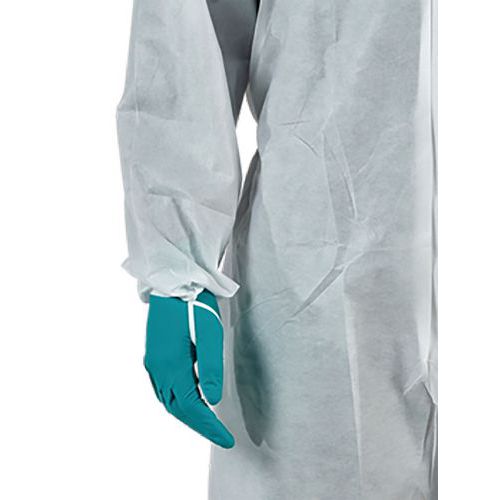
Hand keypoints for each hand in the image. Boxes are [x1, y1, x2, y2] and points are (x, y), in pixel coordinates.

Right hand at [144, 291, 233, 447]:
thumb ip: (209, 368)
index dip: (209, 427)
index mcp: (171, 366)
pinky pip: (164, 390)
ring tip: (207, 423)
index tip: (226, 440)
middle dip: (199, 425)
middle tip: (220, 436)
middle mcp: (157, 369)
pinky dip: (178, 402)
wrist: (173, 284)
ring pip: (169, 401)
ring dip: (188, 415)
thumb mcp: (209, 335)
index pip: (192, 408)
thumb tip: (210, 401)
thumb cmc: (194, 307)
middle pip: (177, 409)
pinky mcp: (153, 357)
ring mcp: (152, 363)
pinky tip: (189, 401)